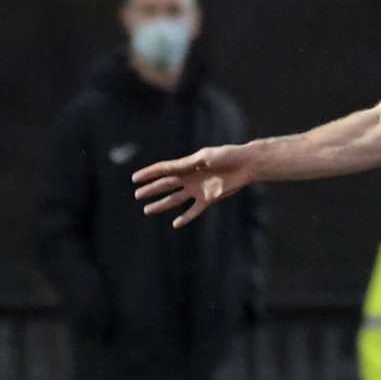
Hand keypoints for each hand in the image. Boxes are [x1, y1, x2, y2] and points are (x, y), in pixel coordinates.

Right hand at [132, 144, 254, 228]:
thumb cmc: (226, 156)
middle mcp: (190, 178)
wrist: (245, 164)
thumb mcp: (205, 157)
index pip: (163, 169)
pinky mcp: (209, 198)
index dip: (148, 173)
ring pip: (175, 199)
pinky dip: (186, 217)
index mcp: (187, 165)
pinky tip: (175, 224)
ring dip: (162, 204)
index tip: (134, 178)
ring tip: (147, 210)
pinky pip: (194, 210)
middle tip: (137, 195)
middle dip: (151, 190)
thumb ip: (187, 164)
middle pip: (166, 185)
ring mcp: (198, 189)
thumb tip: (170, 170)